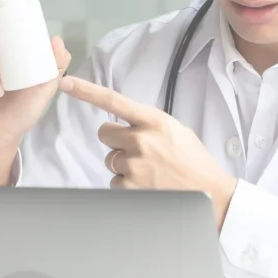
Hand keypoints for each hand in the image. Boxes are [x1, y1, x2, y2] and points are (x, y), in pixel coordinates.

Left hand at [59, 75, 237, 228]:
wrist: (210, 193)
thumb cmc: (194, 162)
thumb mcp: (176, 131)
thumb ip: (149, 125)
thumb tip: (126, 125)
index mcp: (154, 121)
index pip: (114, 101)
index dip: (87, 92)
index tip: (67, 84)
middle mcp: (141, 140)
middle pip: (104, 133)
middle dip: (116, 141)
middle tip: (137, 150)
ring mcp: (134, 164)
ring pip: (111, 159)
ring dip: (124, 164)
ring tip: (151, 171)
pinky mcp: (130, 186)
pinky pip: (115, 181)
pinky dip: (128, 184)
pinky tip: (149, 185)